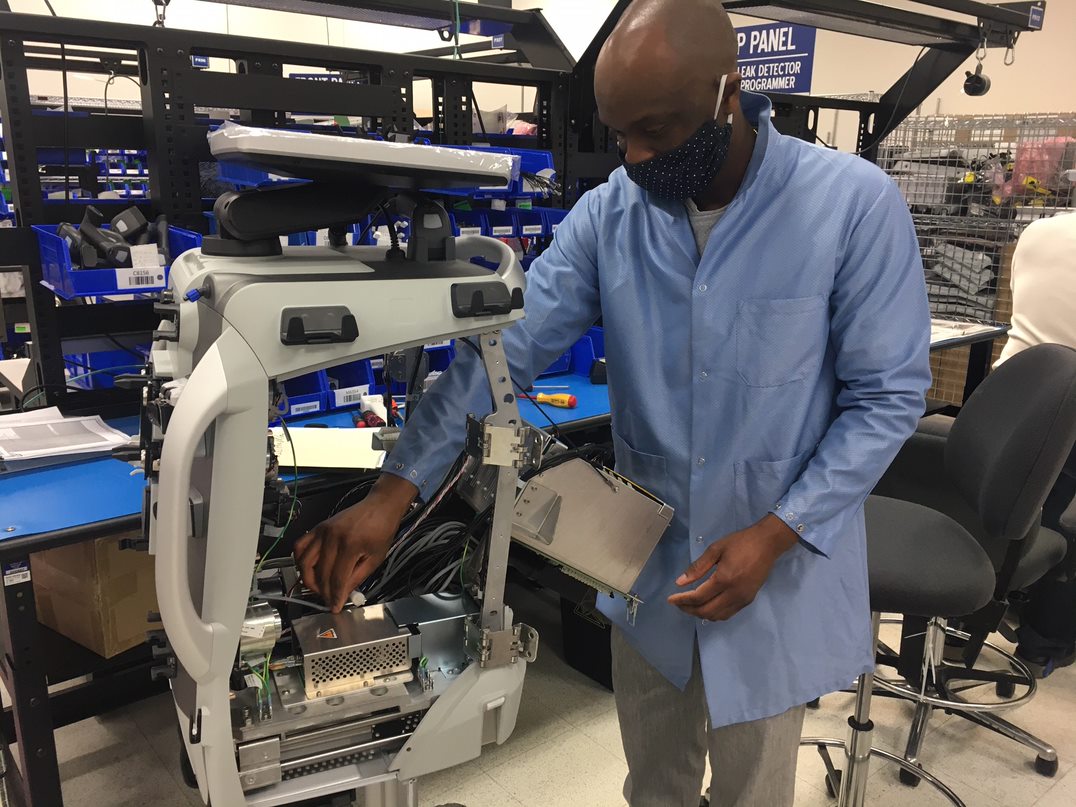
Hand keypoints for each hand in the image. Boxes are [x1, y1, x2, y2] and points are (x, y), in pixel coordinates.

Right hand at [293, 474, 416, 612]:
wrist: (380, 506)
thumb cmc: (382, 531)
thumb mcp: (375, 559)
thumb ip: (357, 578)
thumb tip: (342, 595)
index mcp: (350, 545)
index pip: (337, 578)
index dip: (335, 596)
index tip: (334, 608)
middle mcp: (332, 537)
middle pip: (320, 572)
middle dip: (322, 591)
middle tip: (328, 599)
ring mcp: (322, 530)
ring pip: (304, 561)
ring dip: (308, 578)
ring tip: (318, 587)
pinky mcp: (318, 527)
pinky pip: (300, 545)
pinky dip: (300, 559)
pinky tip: (308, 569)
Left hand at [667, 514, 798, 620]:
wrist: (767, 544)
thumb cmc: (740, 543)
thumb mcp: (715, 549)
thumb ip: (697, 567)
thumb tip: (680, 583)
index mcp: (724, 579)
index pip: (698, 597)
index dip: (682, 600)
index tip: (670, 599)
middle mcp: (734, 593)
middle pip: (707, 611)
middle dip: (689, 610)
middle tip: (678, 603)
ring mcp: (743, 599)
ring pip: (717, 616)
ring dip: (701, 614)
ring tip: (690, 605)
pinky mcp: (749, 600)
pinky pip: (728, 614)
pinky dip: (714, 613)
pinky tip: (707, 605)